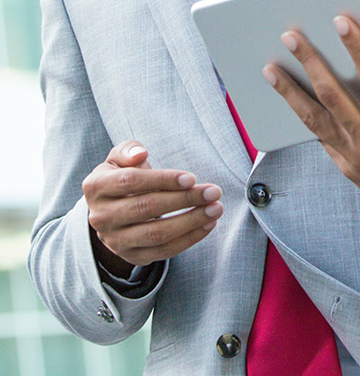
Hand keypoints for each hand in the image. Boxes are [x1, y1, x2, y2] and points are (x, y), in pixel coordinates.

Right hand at [83, 141, 222, 278]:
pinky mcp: (132, 256)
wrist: (111, 210)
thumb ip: (128, 150)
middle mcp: (101, 217)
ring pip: (156, 234)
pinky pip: (163, 251)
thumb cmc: (122, 176)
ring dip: (191, 221)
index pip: (131, 182)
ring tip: (216, 208)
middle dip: (184, 200)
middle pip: (146, 208)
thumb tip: (140, 154)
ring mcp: (115, 240)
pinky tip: (208, 224)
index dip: (163, 179)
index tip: (192, 178)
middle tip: (214, 191)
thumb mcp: (118, 158)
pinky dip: (189, 239)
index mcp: (96, 187)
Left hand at [264, 16, 359, 242]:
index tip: (341, 22)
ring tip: (271, 69)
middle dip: (310, 60)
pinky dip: (301, 117)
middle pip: (333, 92)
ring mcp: (355, 156)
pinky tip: (289, 100)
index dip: (356, 47)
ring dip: (290, 91)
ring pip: (314, 117)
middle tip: (291, 37)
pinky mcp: (347, 168)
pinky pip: (319, 138)